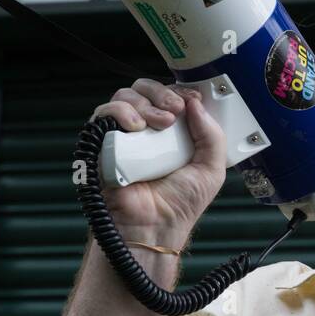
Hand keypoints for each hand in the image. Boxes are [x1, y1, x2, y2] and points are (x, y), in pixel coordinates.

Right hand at [90, 78, 226, 239]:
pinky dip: (121, 112)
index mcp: (169, 132)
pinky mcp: (102, 143)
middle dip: (162, 93)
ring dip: (145, 103)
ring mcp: (122, 135)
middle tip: (175, 111)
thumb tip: (195, 103)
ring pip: (125, 96)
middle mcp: (145, 130)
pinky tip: (137, 127)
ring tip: (161, 124)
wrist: (155, 226)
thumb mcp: (211, 168)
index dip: (179, 92)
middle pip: (145, 89)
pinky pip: (104, 114)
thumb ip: (212, 135)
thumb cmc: (180, 204)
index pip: (169, 95)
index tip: (191, 100)